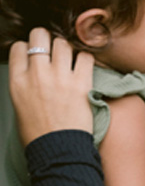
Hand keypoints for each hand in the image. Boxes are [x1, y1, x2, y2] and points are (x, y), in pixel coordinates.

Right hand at [8, 28, 94, 144]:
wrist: (59, 150)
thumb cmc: (39, 133)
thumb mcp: (19, 105)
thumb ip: (25, 83)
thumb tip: (33, 71)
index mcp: (18, 80)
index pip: (20, 47)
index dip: (29, 47)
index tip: (36, 54)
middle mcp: (37, 74)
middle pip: (40, 36)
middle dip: (47, 38)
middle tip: (54, 49)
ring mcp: (60, 77)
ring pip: (63, 43)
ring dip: (67, 48)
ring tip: (70, 59)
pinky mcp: (82, 84)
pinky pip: (86, 57)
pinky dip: (86, 59)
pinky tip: (84, 67)